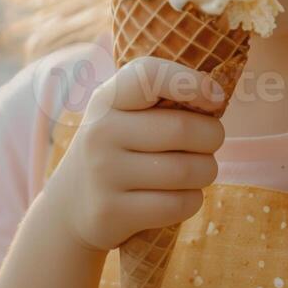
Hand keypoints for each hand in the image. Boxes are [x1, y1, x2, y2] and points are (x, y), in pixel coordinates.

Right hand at [45, 56, 227, 252]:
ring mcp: (102, 174)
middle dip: (212, 136)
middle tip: (210, 142)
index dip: (190, 82)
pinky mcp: (110, 212)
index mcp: (108, 99)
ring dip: (207, 171)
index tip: (216, 98)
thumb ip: (163, 100)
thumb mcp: (126, 115)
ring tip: (197, 170)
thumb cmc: (119, 148)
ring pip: (187, 171)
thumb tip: (217, 98)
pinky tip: (180, 196)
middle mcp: (100, 131)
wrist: (70, 204)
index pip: (149, 75)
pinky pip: (178, 205)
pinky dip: (192, 200)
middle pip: (182, 129)